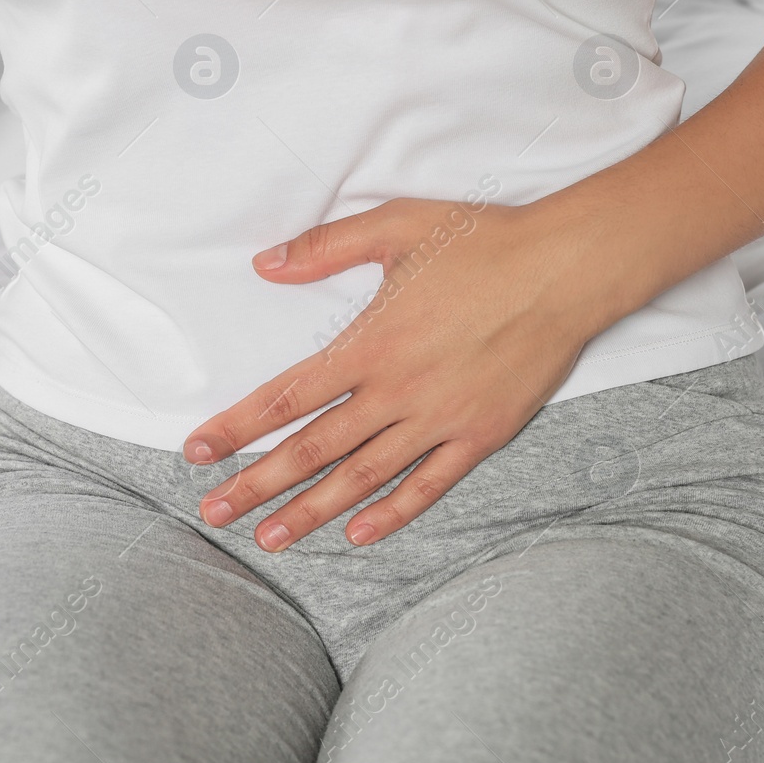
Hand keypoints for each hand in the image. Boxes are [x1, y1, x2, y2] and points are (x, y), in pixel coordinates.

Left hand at [186, 197, 608, 551]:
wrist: (566, 269)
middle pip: (313, 449)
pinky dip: (393, 512)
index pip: (287, 396)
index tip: (198, 451)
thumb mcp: (397, 225)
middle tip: (214, 513)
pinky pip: (429, 484)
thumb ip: (326, 248)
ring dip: (312, 511)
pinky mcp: (481, 434)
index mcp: (371, 343)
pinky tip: (359, 533)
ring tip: (271, 537)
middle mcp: (398, 390)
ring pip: (363, 476)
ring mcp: (440, 418)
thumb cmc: (484, 241)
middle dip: (258, 484)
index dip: (237, 427)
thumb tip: (265, 264)